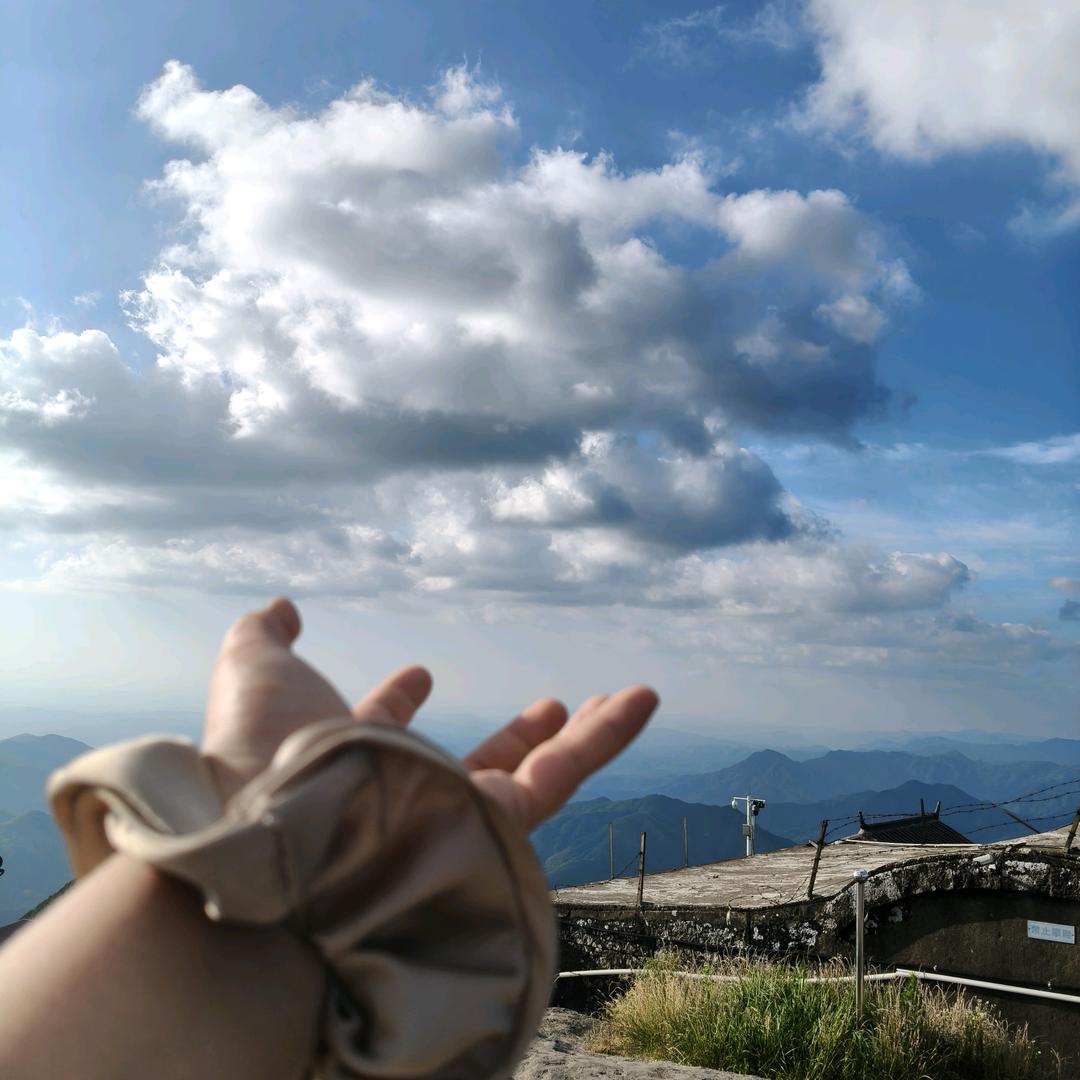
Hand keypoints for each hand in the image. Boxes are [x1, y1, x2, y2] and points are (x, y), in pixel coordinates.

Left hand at [201, 598, 657, 825]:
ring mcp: (458, 813)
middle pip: (476, 762)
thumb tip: (281, 607)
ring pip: (537, 772)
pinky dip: (610, 736)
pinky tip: (643, 698)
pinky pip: (568, 775)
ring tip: (616, 699)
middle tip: (545, 706)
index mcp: (350, 759)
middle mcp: (410, 794)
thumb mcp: (253, 676)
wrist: (286, 844)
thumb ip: (260, 639)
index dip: (398, 701)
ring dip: (580, 735)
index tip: (418, 675)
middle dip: (511, 735)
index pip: (382, 727)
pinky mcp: (501, 825)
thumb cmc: (263, 761)